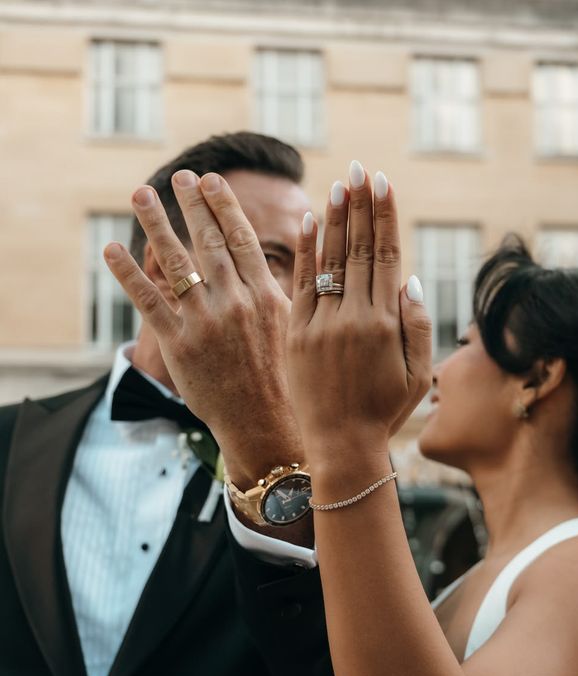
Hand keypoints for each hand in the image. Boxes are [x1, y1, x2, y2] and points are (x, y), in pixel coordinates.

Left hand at [103, 171, 302, 487]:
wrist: (265, 425)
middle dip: (192, 204)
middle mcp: (235, 304)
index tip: (211, 180)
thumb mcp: (294, 328)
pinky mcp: (179, 345)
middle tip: (179, 176)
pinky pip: (149, 301)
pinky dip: (128, 273)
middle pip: (209, 242)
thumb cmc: (284, 381)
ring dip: (156, 224)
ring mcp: (205, 323)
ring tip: (141, 193)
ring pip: (177, 263)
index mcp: (266, 297)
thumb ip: (284, 288)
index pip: (242, 240)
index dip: (223, 206)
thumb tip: (287, 254)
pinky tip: (113, 249)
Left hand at [287, 164, 431, 462]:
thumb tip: (411, 278)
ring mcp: (320, 325)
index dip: (385, 217)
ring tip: (339, 183)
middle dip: (361, 206)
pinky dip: (305, 252)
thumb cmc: (383, 413)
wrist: (339, 446)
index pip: (387, 257)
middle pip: (359, 250)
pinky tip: (309, 221)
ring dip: (336, 219)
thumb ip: (417, 326)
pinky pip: (300, 285)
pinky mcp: (295, 336)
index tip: (384, 183)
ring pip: (330, 261)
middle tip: (361, 169)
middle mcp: (353, 318)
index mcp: (385, 325)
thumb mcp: (416, 375)